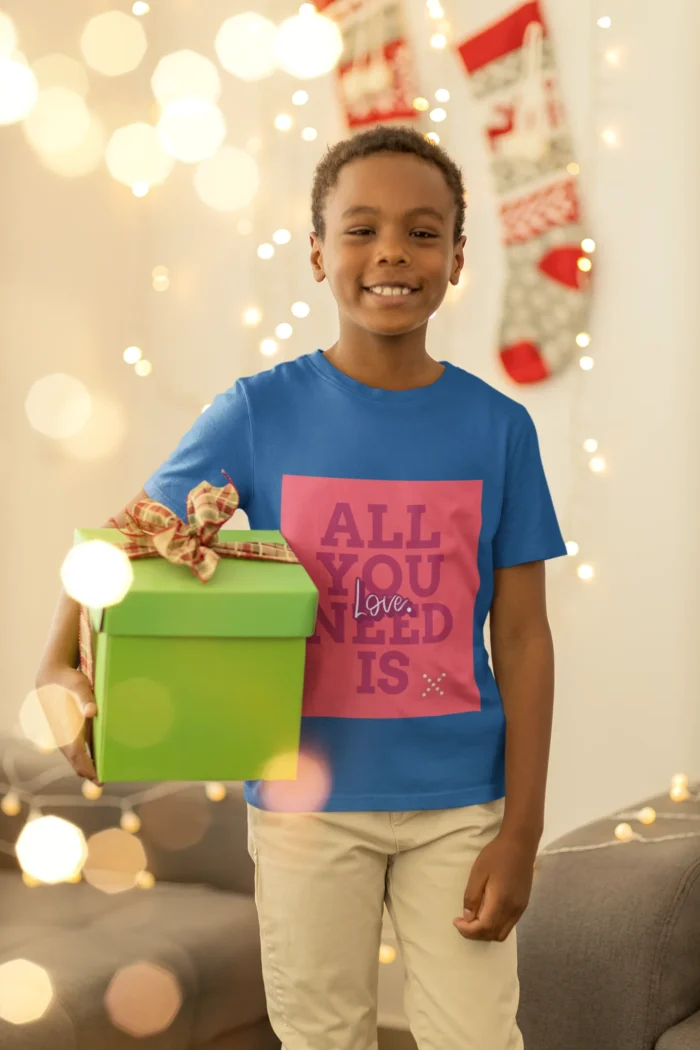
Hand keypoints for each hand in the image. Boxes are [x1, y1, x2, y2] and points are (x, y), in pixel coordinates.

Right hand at [35, 666, 100, 784]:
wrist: (52, 679)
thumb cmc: (69, 682)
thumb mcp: (80, 686)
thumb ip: (86, 700)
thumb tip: (92, 713)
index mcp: (67, 728)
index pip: (77, 756)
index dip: (88, 769)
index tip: (99, 780)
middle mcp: (63, 736)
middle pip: (76, 761)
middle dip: (90, 772)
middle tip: (105, 780)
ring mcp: (64, 736)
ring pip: (75, 757)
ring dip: (88, 766)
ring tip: (104, 772)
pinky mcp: (67, 732)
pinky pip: (76, 750)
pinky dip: (85, 757)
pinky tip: (97, 758)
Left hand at [453, 830, 536, 941]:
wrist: (520, 844)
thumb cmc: (496, 855)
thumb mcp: (478, 873)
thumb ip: (472, 897)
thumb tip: (468, 917)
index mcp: (501, 901)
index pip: (484, 928)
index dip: (468, 930)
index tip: (456, 921)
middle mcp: (513, 910)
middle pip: (493, 935)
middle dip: (475, 934)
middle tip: (462, 922)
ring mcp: (520, 908)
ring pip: (502, 933)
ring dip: (486, 932)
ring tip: (473, 919)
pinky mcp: (523, 905)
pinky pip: (509, 925)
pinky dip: (495, 926)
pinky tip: (487, 914)